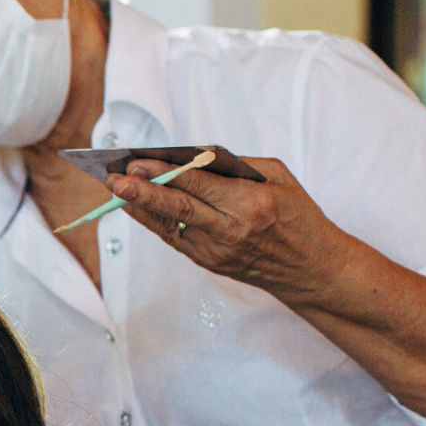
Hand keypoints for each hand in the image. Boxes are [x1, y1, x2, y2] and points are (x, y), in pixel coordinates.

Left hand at [105, 155, 356, 306]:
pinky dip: (152, 221)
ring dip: (139, 207)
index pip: (200, 185)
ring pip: (170, 225)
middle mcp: (232, 230)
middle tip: (115, 180)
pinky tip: (133, 206)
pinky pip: (175, 237)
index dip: (166, 172)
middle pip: (179, 208)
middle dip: (143, 193)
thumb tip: (192, 155)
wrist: (312, 269)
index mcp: (252, 204)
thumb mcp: (280, 178)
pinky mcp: (209, 262)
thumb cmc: (298, 215)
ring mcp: (217, 251)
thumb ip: (237, 165)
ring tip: (114, 189)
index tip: (138, 161)